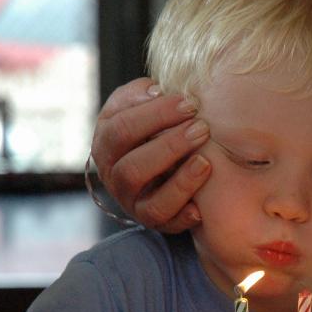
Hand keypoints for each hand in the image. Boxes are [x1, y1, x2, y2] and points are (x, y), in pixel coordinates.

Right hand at [90, 77, 210, 231]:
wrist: (157, 170)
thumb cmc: (151, 130)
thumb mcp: (140, 108)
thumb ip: (142, 95)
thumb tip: (156, 90)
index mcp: (106, 142)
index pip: (121, 126)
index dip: (155, 114)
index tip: (189, 103)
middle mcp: (112, 174)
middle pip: (132, 164)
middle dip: (169, 144)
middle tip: (202, 128)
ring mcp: (130, 200)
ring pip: (149, 198)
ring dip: (178, 178)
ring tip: (205, 161)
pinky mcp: (151, 220)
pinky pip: (164, 220)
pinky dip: (182, 213)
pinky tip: (200, 207)